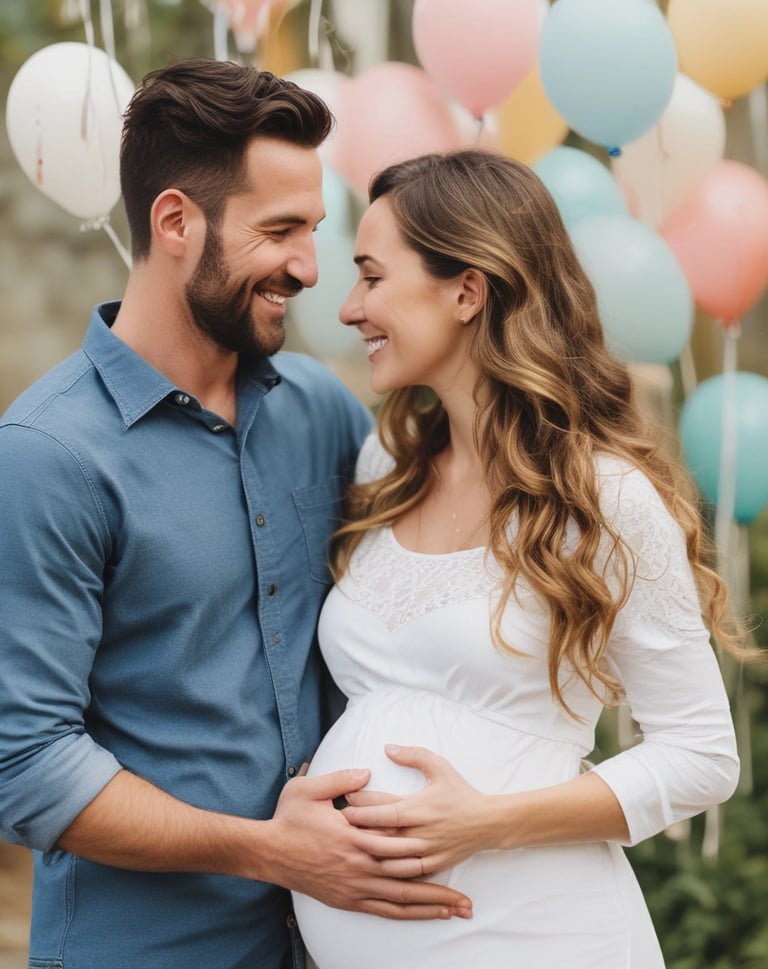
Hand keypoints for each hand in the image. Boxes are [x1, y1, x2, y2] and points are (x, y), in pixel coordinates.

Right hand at [260, 767, 472, 920]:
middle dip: (441, 890)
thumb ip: (341, 778)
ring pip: (400, 900)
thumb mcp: (309, 789)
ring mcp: (354, 887)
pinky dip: (407, 914)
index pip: (397, 843)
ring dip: (430, 907)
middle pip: (408, 879)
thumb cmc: (288, 819)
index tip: (453, 847)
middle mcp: (358, 866)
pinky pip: (383, 911)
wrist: (266, 852)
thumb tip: (367, 772)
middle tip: (469, 899)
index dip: (426, 846)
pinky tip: (423, 916)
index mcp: (353, 837)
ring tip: (457, 912)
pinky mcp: (347, 900)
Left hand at [343, 745, 497, 874]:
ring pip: (388, 860)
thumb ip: (413, 755)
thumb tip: (387, 748)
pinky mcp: (432, 866)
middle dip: (357, 831)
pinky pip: (404, 873)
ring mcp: (426, 853)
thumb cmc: (460, 792)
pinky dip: (386, 868)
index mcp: (419, 808)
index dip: (360, 808)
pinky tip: (374, 860)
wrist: (488, 822)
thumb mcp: (439, 766)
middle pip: (380, 838)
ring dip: (368, 852)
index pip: (382, 811)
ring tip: (351, 842)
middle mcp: (420, 833)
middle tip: (340, 824)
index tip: (344, 801)